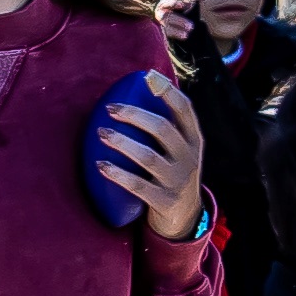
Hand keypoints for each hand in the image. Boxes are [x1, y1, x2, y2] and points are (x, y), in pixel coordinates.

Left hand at [98, 79, 210, 239]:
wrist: (185, 219)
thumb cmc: (173, 174)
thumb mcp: (180, 150)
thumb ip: (167, 127)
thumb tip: (136, 92)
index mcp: (194, 140)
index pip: (185, 110)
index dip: (168, 92)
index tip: (147, 76)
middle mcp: (189, 158)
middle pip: (163, 129)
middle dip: (136, 115)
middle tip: (110, 109)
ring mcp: (178, 181)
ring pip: (149, 158)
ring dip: (122, 143)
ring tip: (101, 133)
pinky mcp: (164, 201)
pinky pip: (138, 186)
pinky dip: (118, 175)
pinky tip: (100, 166)